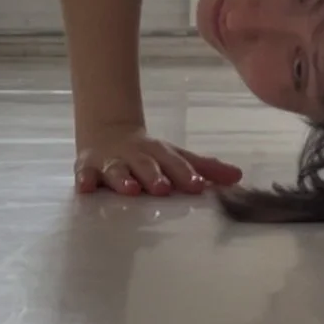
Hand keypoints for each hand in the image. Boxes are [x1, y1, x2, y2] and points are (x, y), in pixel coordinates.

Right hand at [75, 123, 242, 195]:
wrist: (109, 133)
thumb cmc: (149, 154)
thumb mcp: (176, 157)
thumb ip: (205, 168)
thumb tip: (239, 177)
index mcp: (160, 154)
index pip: (175, 163)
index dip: (186, 174)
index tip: (198, 186)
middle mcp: (136, 157)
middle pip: (147, 165)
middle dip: (154, 176)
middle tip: (163, 189)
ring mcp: (111, 162)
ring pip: (117, 170)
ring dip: (123, 179)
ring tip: (129, 190)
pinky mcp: (88, 168)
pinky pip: (84, 174)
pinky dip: (84, 179)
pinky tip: (86, 188)